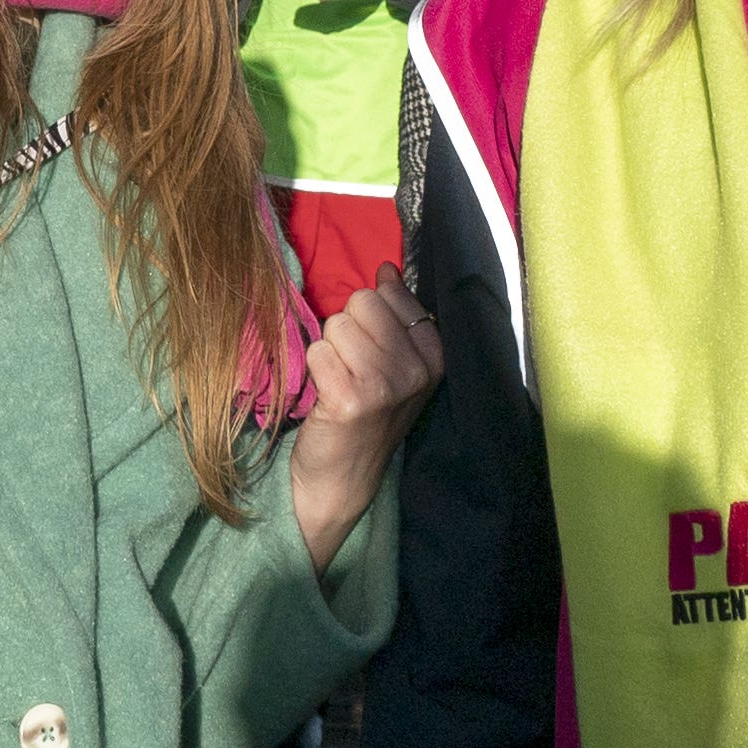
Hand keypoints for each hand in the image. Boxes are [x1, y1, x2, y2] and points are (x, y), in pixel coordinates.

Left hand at [286, 270, 443, 569]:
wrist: (342, 479)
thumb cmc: (365, 416)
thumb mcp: (394, 364)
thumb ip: (394, 314)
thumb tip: (386, 268)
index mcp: (433, 356)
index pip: (390, 294)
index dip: (369, 318)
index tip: (372, 352)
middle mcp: (416, 370)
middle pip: (362, 302)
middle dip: (347, 329)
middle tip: (351, 368)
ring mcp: (385, 384)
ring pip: (336, 324)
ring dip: (328, 350)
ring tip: (338, 382)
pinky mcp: (350, 399)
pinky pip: (317, 350)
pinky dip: (314, 370)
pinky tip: (326, 396)